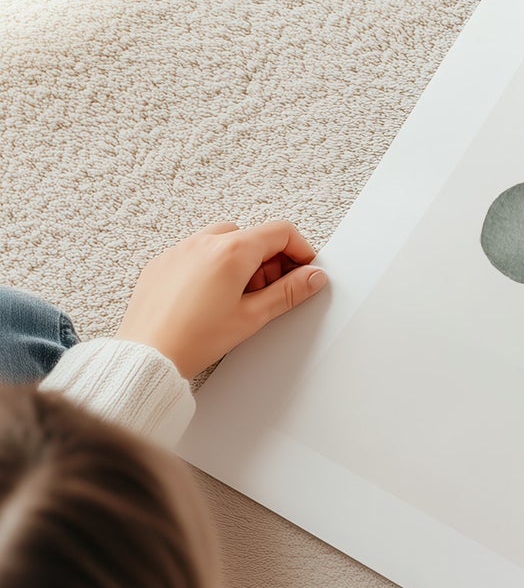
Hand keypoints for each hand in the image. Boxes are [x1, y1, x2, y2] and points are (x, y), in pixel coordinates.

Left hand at [116, 220, 327, 378]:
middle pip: (252, 235)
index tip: (304, 270)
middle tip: (269, 291)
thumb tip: (313, 277)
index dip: (300, 250)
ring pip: (224, 240)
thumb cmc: (194, 339)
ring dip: (240, 260)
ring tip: (238, 295)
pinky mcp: (162, 262)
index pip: (280, 232)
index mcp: (232, 252)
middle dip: (269, 259)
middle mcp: (204, 242)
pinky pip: (196, 251)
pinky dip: (212, 265)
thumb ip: (288, 292)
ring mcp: (180, 249)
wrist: (147, 355)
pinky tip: (210, 297)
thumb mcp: (252, 317)